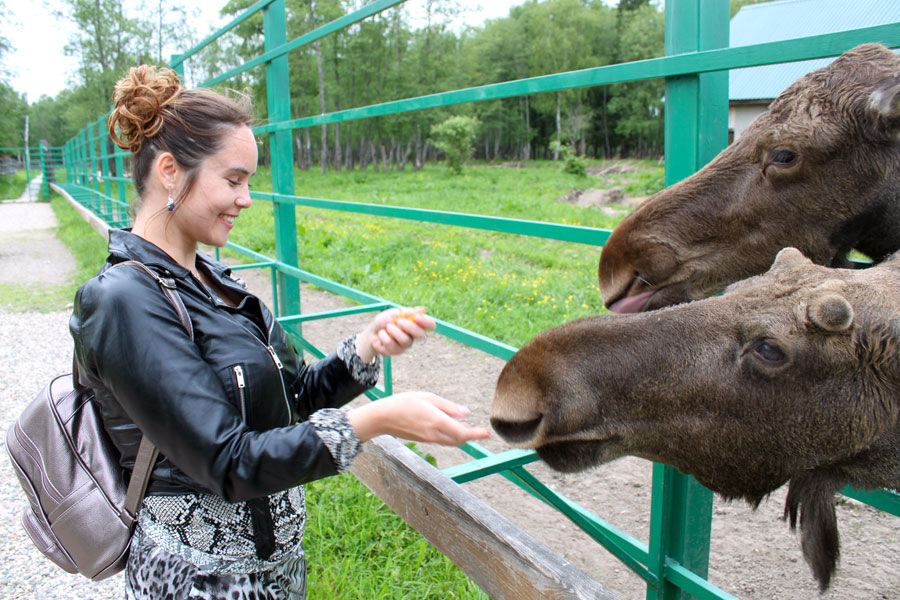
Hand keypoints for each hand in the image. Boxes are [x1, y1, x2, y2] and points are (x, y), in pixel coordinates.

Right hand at [347, 392, 490, 445]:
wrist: (382, 418)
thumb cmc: (404, 403)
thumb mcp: (428, 398)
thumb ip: (448, 407)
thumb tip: (466, 412)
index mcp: (437, 421)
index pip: (462, 432)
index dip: (476, 434)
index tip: (487, 434)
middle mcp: (434, 433)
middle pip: (459, 440)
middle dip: (471, 436)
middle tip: (481, 432)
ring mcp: (428, 439)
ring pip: (450, 441)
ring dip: (461, 436)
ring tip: (469, 429)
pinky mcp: (423, 439)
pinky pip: (442, 440)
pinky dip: (451, 436)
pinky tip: (452, 428)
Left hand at [355, 306, 435, 361]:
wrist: (371, 332)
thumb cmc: (384, 321)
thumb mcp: (393, 313)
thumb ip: (405, 312)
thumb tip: (421, 309)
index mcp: (415, 324)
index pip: (430, 325)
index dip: (427, 322)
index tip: (417, 317)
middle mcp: (413, 336)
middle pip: (420, 334)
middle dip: (409, 327)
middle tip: (398, 321)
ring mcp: (405, 345)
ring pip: (405, 340)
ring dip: (393, 332)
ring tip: (385, 328)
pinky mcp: (396, 352)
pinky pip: (392, 346)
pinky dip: (383, 337)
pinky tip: (380, 336)